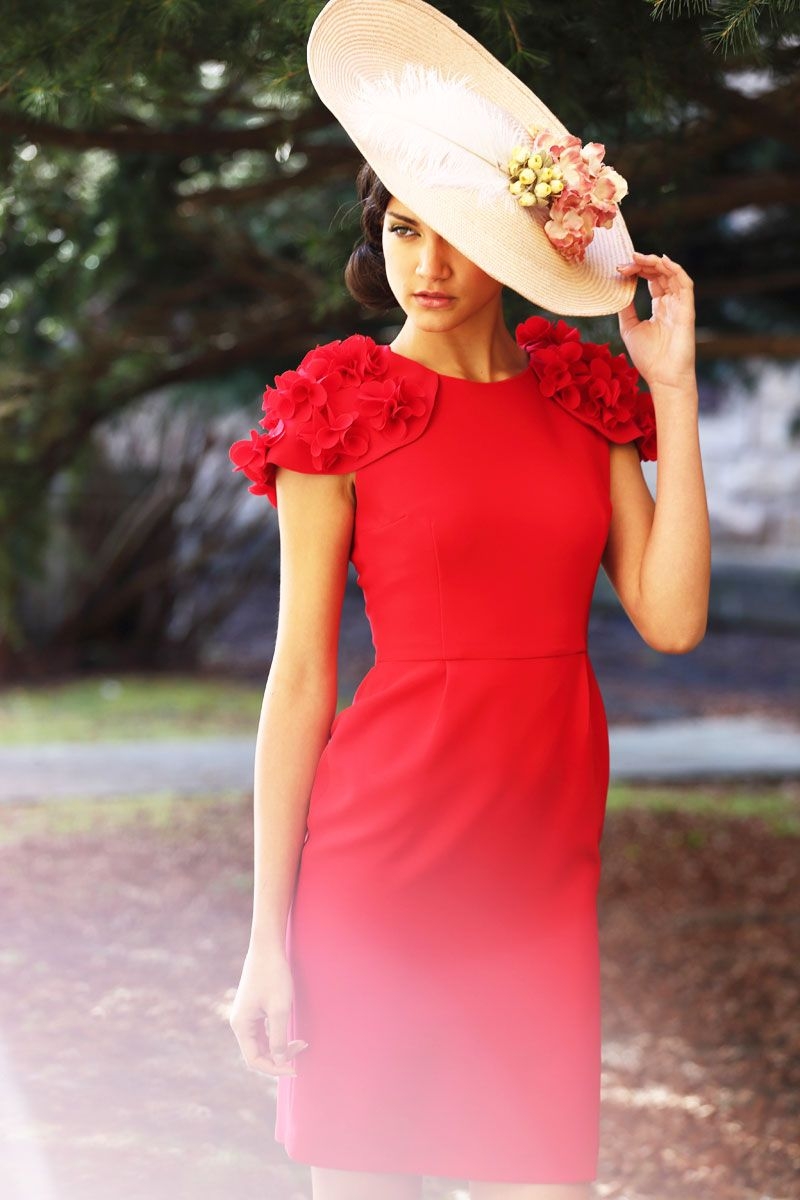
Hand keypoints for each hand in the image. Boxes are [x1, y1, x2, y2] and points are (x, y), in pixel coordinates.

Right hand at [228, 946, 307, 1076]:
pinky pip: (264, 1031)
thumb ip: (278, 1038)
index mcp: (241, 1025)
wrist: (268, 947)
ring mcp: (246, 1015)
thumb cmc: (274, 975)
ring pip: (262, 1043)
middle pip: (258, 1053)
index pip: (254, 1060)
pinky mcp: (253, 1008)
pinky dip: (278, 1036)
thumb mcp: (280, 1009)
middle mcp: (240, 1023)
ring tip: (301, 1042)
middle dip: (280, 1056)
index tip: (295, 1068)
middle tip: (302, 1048)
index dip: (274, 1069)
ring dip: (280, 1046)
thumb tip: (278, 1062)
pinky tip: (291, 1033)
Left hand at [615, 251, 695, 391]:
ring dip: (656, 263)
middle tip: (627, 260)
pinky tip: (661, 260)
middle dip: (643, 263)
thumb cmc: (648, 357)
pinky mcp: (687, 309)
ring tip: (638, 257)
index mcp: (659, 307)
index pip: (651, 280)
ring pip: (672, 274)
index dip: (637, 270)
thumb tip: (618, 287)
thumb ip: (626, 307)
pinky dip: (675, 270)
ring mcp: (680, 305)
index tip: (619, 268)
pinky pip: (685, 284)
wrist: (664, 377)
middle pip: (660, 274)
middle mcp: (671, 303)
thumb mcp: (629, 327)